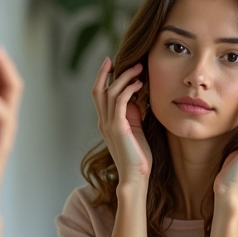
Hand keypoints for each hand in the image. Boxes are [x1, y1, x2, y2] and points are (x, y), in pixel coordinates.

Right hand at [92, 57, 151, 185]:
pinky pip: (120, 102)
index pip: (99, 95)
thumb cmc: (138, 157)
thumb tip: (136, 99)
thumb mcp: (135, 131)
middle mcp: (103, 122)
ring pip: (110, 93)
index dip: (102, 78)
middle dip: (105, 73)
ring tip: (137, 69)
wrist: (135, 178)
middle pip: (98, 90)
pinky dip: (129, 90)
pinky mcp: (118, 128)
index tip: (111, 64)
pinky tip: (139, 85)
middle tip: (115, 58)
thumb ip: (132, 115)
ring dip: (124, 78)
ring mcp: (109, 125)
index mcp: (106, 123)